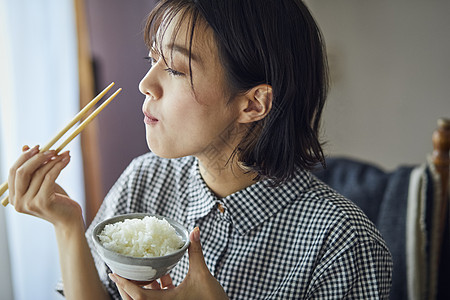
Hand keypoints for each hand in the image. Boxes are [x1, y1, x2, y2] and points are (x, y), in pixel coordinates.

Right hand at [8, 145, 81, 226]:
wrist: (69, 219)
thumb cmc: (56, 200)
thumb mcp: (42, 183)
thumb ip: (32, 169)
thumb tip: (25, 147)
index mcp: (13, 197)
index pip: (13, 171)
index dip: (25, 157)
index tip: (38, 147)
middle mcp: (17, 202)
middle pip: (22, 172)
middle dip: (38, 157)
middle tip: (52, 149)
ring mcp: (29, 203)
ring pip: (39, 173)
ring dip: (54, 161)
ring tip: (65, 154)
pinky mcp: (43, 202)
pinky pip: (50, 177)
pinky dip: (59, 166)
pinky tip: (67, 160)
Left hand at [109, 227, 228, 299]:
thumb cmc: (212, 299)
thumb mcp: (202, 273)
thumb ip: (195, 252)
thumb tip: (194, 230)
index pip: (137, 294)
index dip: (124, 283)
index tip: (113, 272)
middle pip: (136, 299)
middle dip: (127, 286)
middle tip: (120, 271)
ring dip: (141, 288)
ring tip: (140, 272)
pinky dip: (155, 290)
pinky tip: (163, 278)